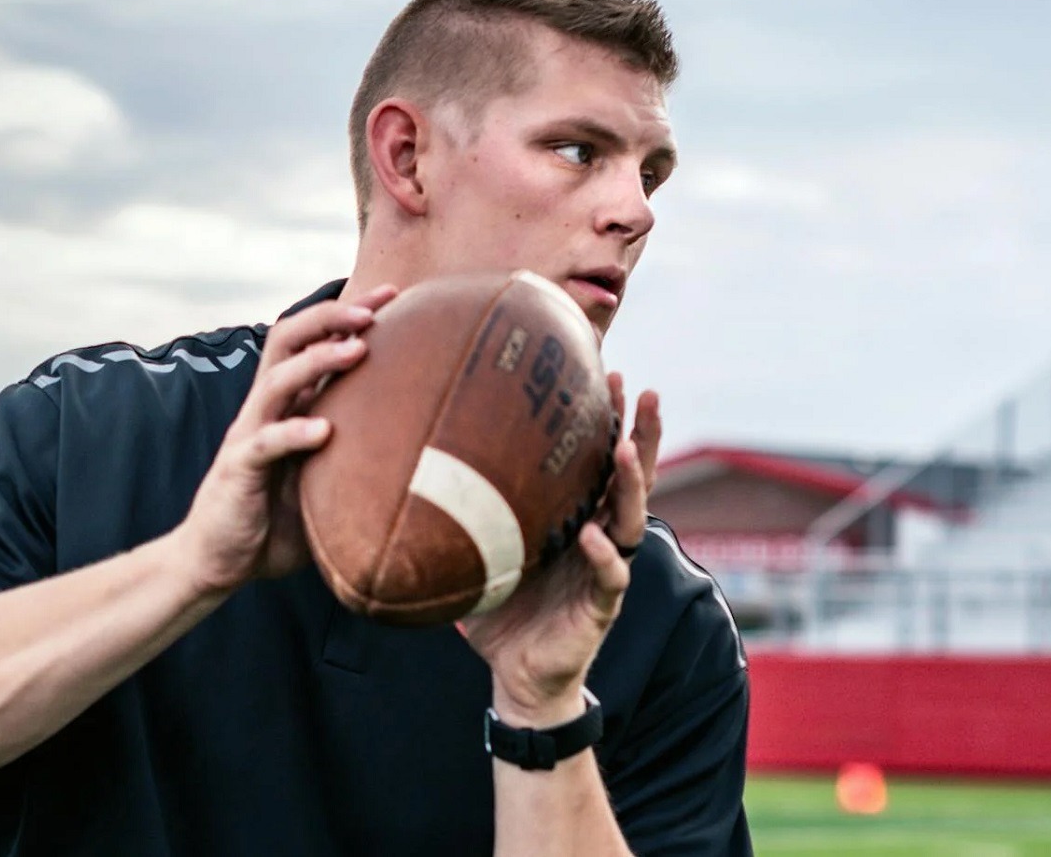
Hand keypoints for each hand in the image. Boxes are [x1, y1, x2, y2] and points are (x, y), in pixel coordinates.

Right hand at [174, 285, 397, 596]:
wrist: (219, 559)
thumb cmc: (278, 518)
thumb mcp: (326, 478)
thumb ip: (358, 455)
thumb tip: (427, 450)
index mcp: (289, 403)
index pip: (315, 341)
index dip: (350, 314)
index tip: (396, 294)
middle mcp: (267, 408)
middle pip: (289, 339)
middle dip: (331, 318)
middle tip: (374, 311)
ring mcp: (250, 434)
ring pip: (278, 380)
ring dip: (318, 360)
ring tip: (358, 350)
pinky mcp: (238, 469)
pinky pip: (265, 442)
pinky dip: (294, 433)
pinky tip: (324, 431)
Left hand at [462, 373, 662, 724]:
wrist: (518, 678)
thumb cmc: (503, 611)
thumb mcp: (481, 551)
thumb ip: (461, 513)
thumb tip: (405, 466)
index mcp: (576, 517)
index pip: (601, 457)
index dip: (610, 416)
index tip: (610, 371)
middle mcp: (600, 535)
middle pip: (632, 475)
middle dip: (642, 432)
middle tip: (645, 390)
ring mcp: (606, 570)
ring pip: (630, 518)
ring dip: (630, 481)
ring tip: (624, 448)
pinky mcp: (601, 607)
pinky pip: (611, 576)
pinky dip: (604, 555)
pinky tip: (594, 535)